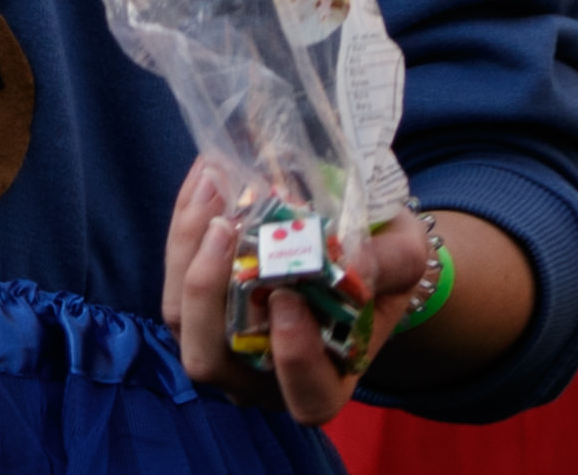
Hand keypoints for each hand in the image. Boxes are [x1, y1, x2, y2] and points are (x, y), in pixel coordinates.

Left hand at [163, 164, 431, 424]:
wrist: (354, 243)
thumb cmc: (383, 263)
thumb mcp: (403, 256)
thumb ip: (389, 262)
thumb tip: (355, 263)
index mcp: (327, 382)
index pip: (307, 399)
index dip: (294, 359)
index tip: (288, 299)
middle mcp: (264, 378)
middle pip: (211, 359)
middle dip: (209, 293)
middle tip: (225, 228)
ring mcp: (222, 345)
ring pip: (180, 315)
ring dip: (188, 249)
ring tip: (212, 188)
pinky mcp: (194, 302)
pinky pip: (173, 272)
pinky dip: (184, 226)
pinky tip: (206, 177)